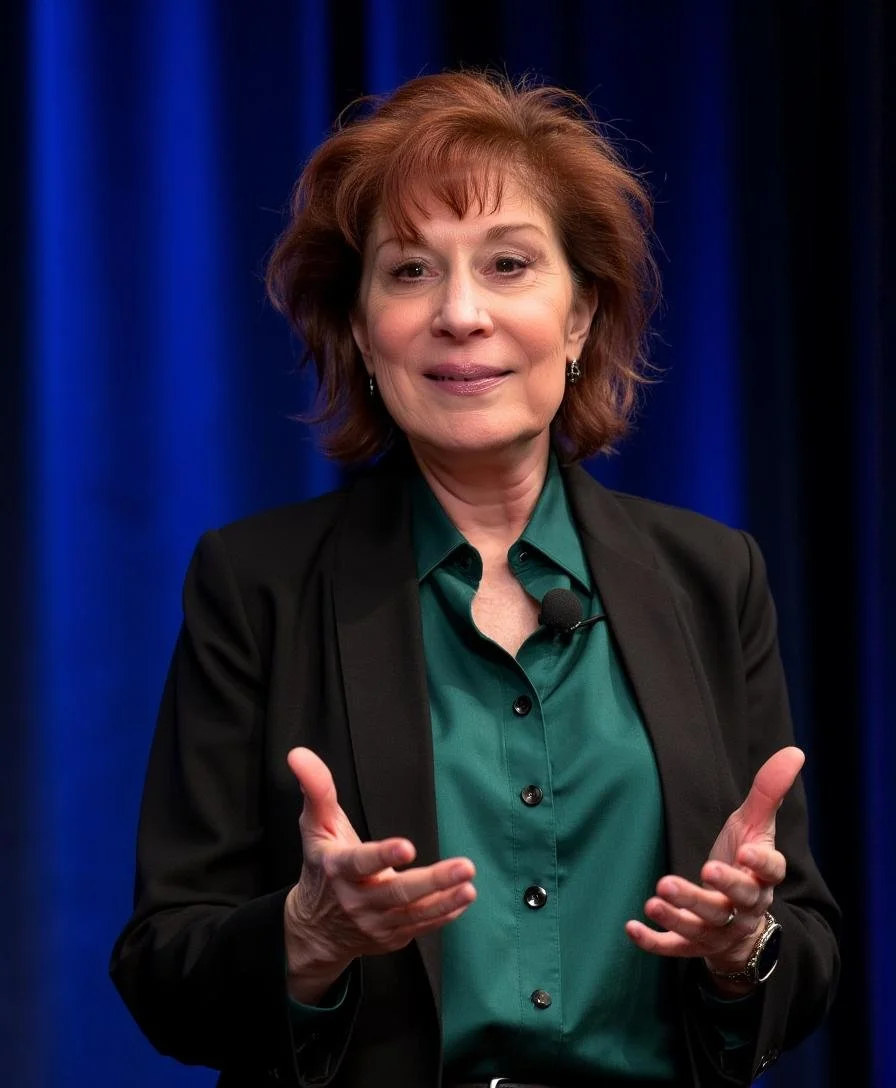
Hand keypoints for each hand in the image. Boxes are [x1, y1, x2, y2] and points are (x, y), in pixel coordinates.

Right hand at [283, 747, 475, 1002]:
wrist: (315, 928)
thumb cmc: (321, 866)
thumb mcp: (315, 826)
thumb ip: (316, 789)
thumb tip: (298, 754)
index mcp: (338, 869)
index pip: (361, 862)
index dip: (383, 855)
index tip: (408, 846)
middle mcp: (357, 900)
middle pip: (397, 892)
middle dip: (433, 881)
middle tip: (464, 866)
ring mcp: (375, 922)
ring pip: (413, 913)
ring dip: (445, 899)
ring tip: (469, 885)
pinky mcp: (391, 937)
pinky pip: (420, 927)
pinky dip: (443, 915)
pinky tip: (462, 900)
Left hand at [625, 746, 803, 987]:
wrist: (738, 920)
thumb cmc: (743, 861)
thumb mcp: (754, 826)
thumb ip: (768, 792)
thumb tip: (795, 751)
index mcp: (762, 878)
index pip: (769, 873)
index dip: (760, 865)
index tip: (745, 852)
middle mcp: (743, 908)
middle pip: (733, 902)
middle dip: (715, 888)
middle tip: (702, 871)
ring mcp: (718, 930)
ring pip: (701, 927)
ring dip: (678, 915)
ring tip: (655, 898)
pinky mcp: (693, 946)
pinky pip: (674, 949)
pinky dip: (654, 942)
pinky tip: (631, 927)